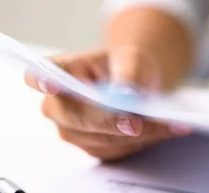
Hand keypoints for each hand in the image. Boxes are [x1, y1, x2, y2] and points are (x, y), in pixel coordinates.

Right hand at [24, 48, 191, 160]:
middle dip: (108, 121)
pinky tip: (166, 129)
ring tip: (169, 123)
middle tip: (137, 122)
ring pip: (100, 138)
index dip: (40, 80)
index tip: (49, 82)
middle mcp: (57, 104)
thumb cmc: (125, 65)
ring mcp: (71, 130)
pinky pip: (117, 150)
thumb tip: (125, 95)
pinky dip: (144, 140)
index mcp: (61, 71)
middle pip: (74, 118)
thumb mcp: (132, 59)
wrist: (134, 83)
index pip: (39, 75)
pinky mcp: (91, 147)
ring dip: (137, 134)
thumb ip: (128, 73)